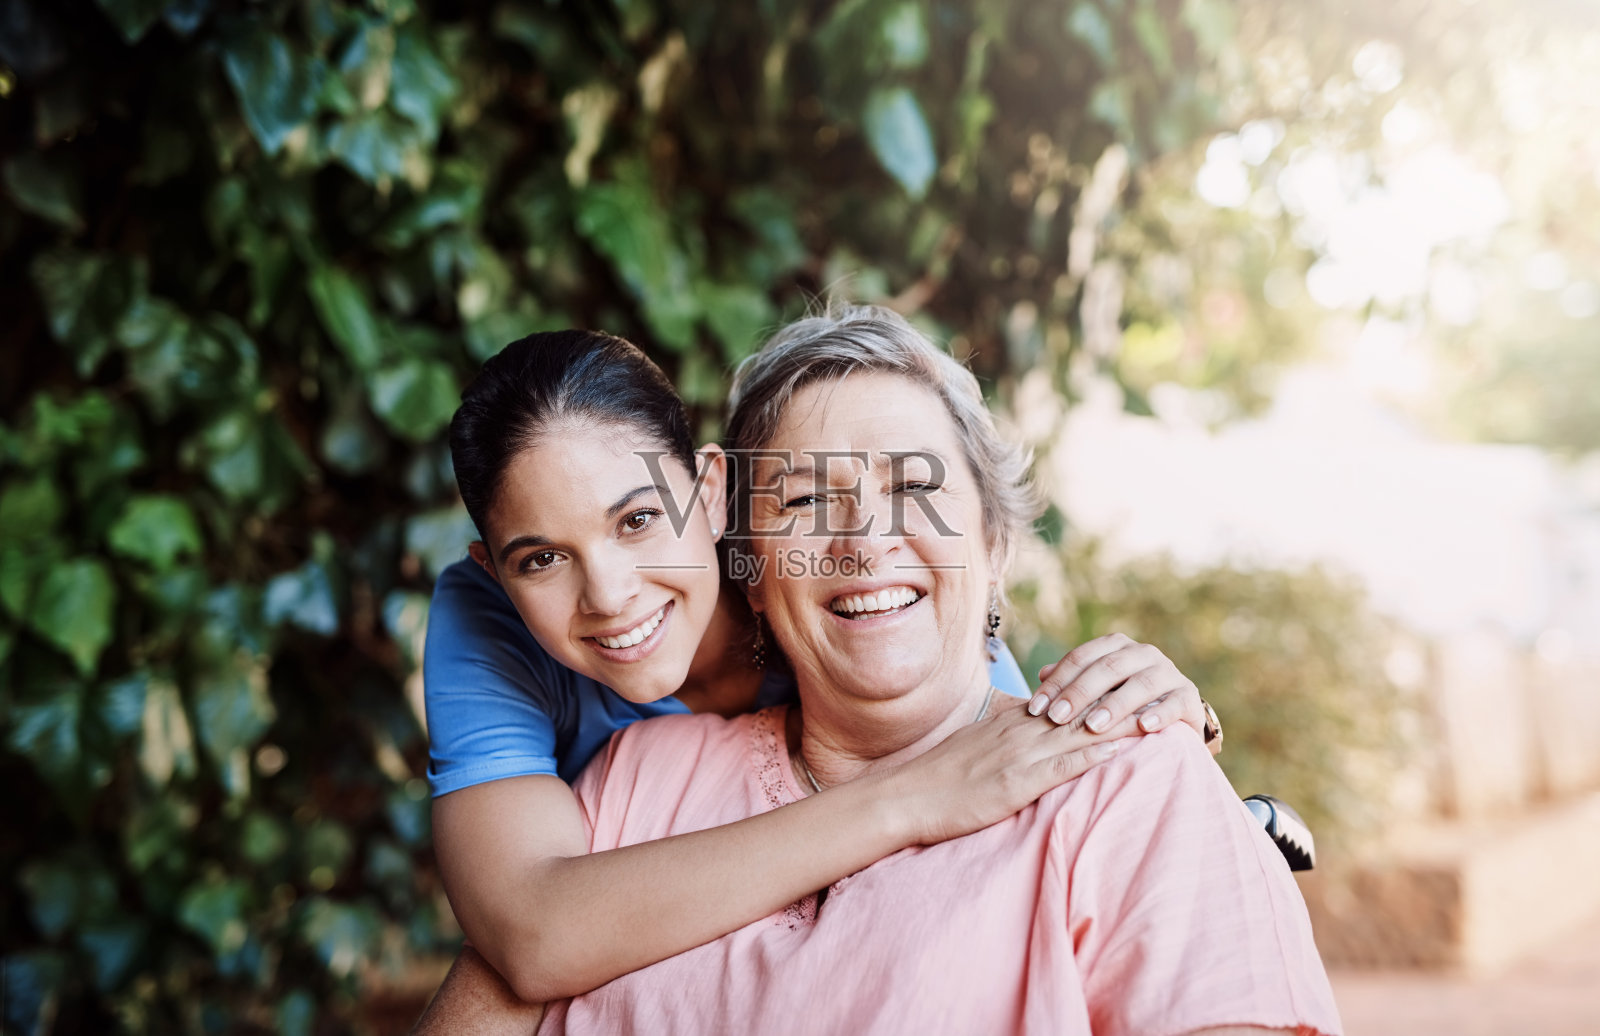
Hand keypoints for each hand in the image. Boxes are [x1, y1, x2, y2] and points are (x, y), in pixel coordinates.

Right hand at [884, 697, 1142, 845]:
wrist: (907, 795)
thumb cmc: (940, 777)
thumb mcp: (978, 746)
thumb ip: (1007, 736)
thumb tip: (1033, 730)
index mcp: (1015, 722)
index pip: (1069, 700)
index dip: (1105, 692)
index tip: (1138, 685)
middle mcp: (1022, 731)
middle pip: (1083, 709)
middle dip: (1123, 701)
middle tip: (1160, 690)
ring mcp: (1019, 755)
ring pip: (1078, 732)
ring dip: (1118, 723)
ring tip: (1155, 715)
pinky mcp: (1015, 782)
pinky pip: (1059, 765)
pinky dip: (1091, 755)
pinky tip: (1118, 749)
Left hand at [1024, 633, 1218, 754]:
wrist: (1173, 713)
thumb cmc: (1123, 700)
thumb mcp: (1097, 688)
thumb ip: (1072, 680)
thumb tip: (1042, 675)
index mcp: (1116, 646)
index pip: (1080, 658)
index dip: (1057, 682)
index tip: (1035, 708)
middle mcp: (1143, 653)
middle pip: (1107, 668)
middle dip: (1079, 693)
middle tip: (1057, 718)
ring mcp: (1168, 673)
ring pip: (1140, 684)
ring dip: (1115, 705)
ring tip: (1093, 726)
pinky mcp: (1188, 696)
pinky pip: (1175, 702)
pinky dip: (1161, 713)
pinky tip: (1144, 727)